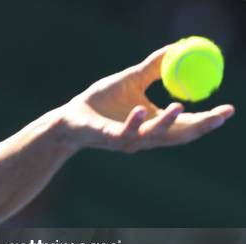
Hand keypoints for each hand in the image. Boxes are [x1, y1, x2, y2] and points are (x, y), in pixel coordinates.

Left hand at [56, 45, 234, 152]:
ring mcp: (126, 140)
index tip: (229, 109)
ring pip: (152, 136)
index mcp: (153, 124)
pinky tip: (141, 109)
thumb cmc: (100, 101)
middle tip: (219, 115)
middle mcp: (144, 137)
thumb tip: (178, 48)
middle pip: (178, 136)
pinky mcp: (107, 139)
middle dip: (200, 127)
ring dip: (167, 123)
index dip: (209, 120)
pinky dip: (133, 122)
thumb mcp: (131, 79)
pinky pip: (123, 132)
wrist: (68, 118)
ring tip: (180, 106)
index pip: (186, 125)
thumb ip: (154, 67)